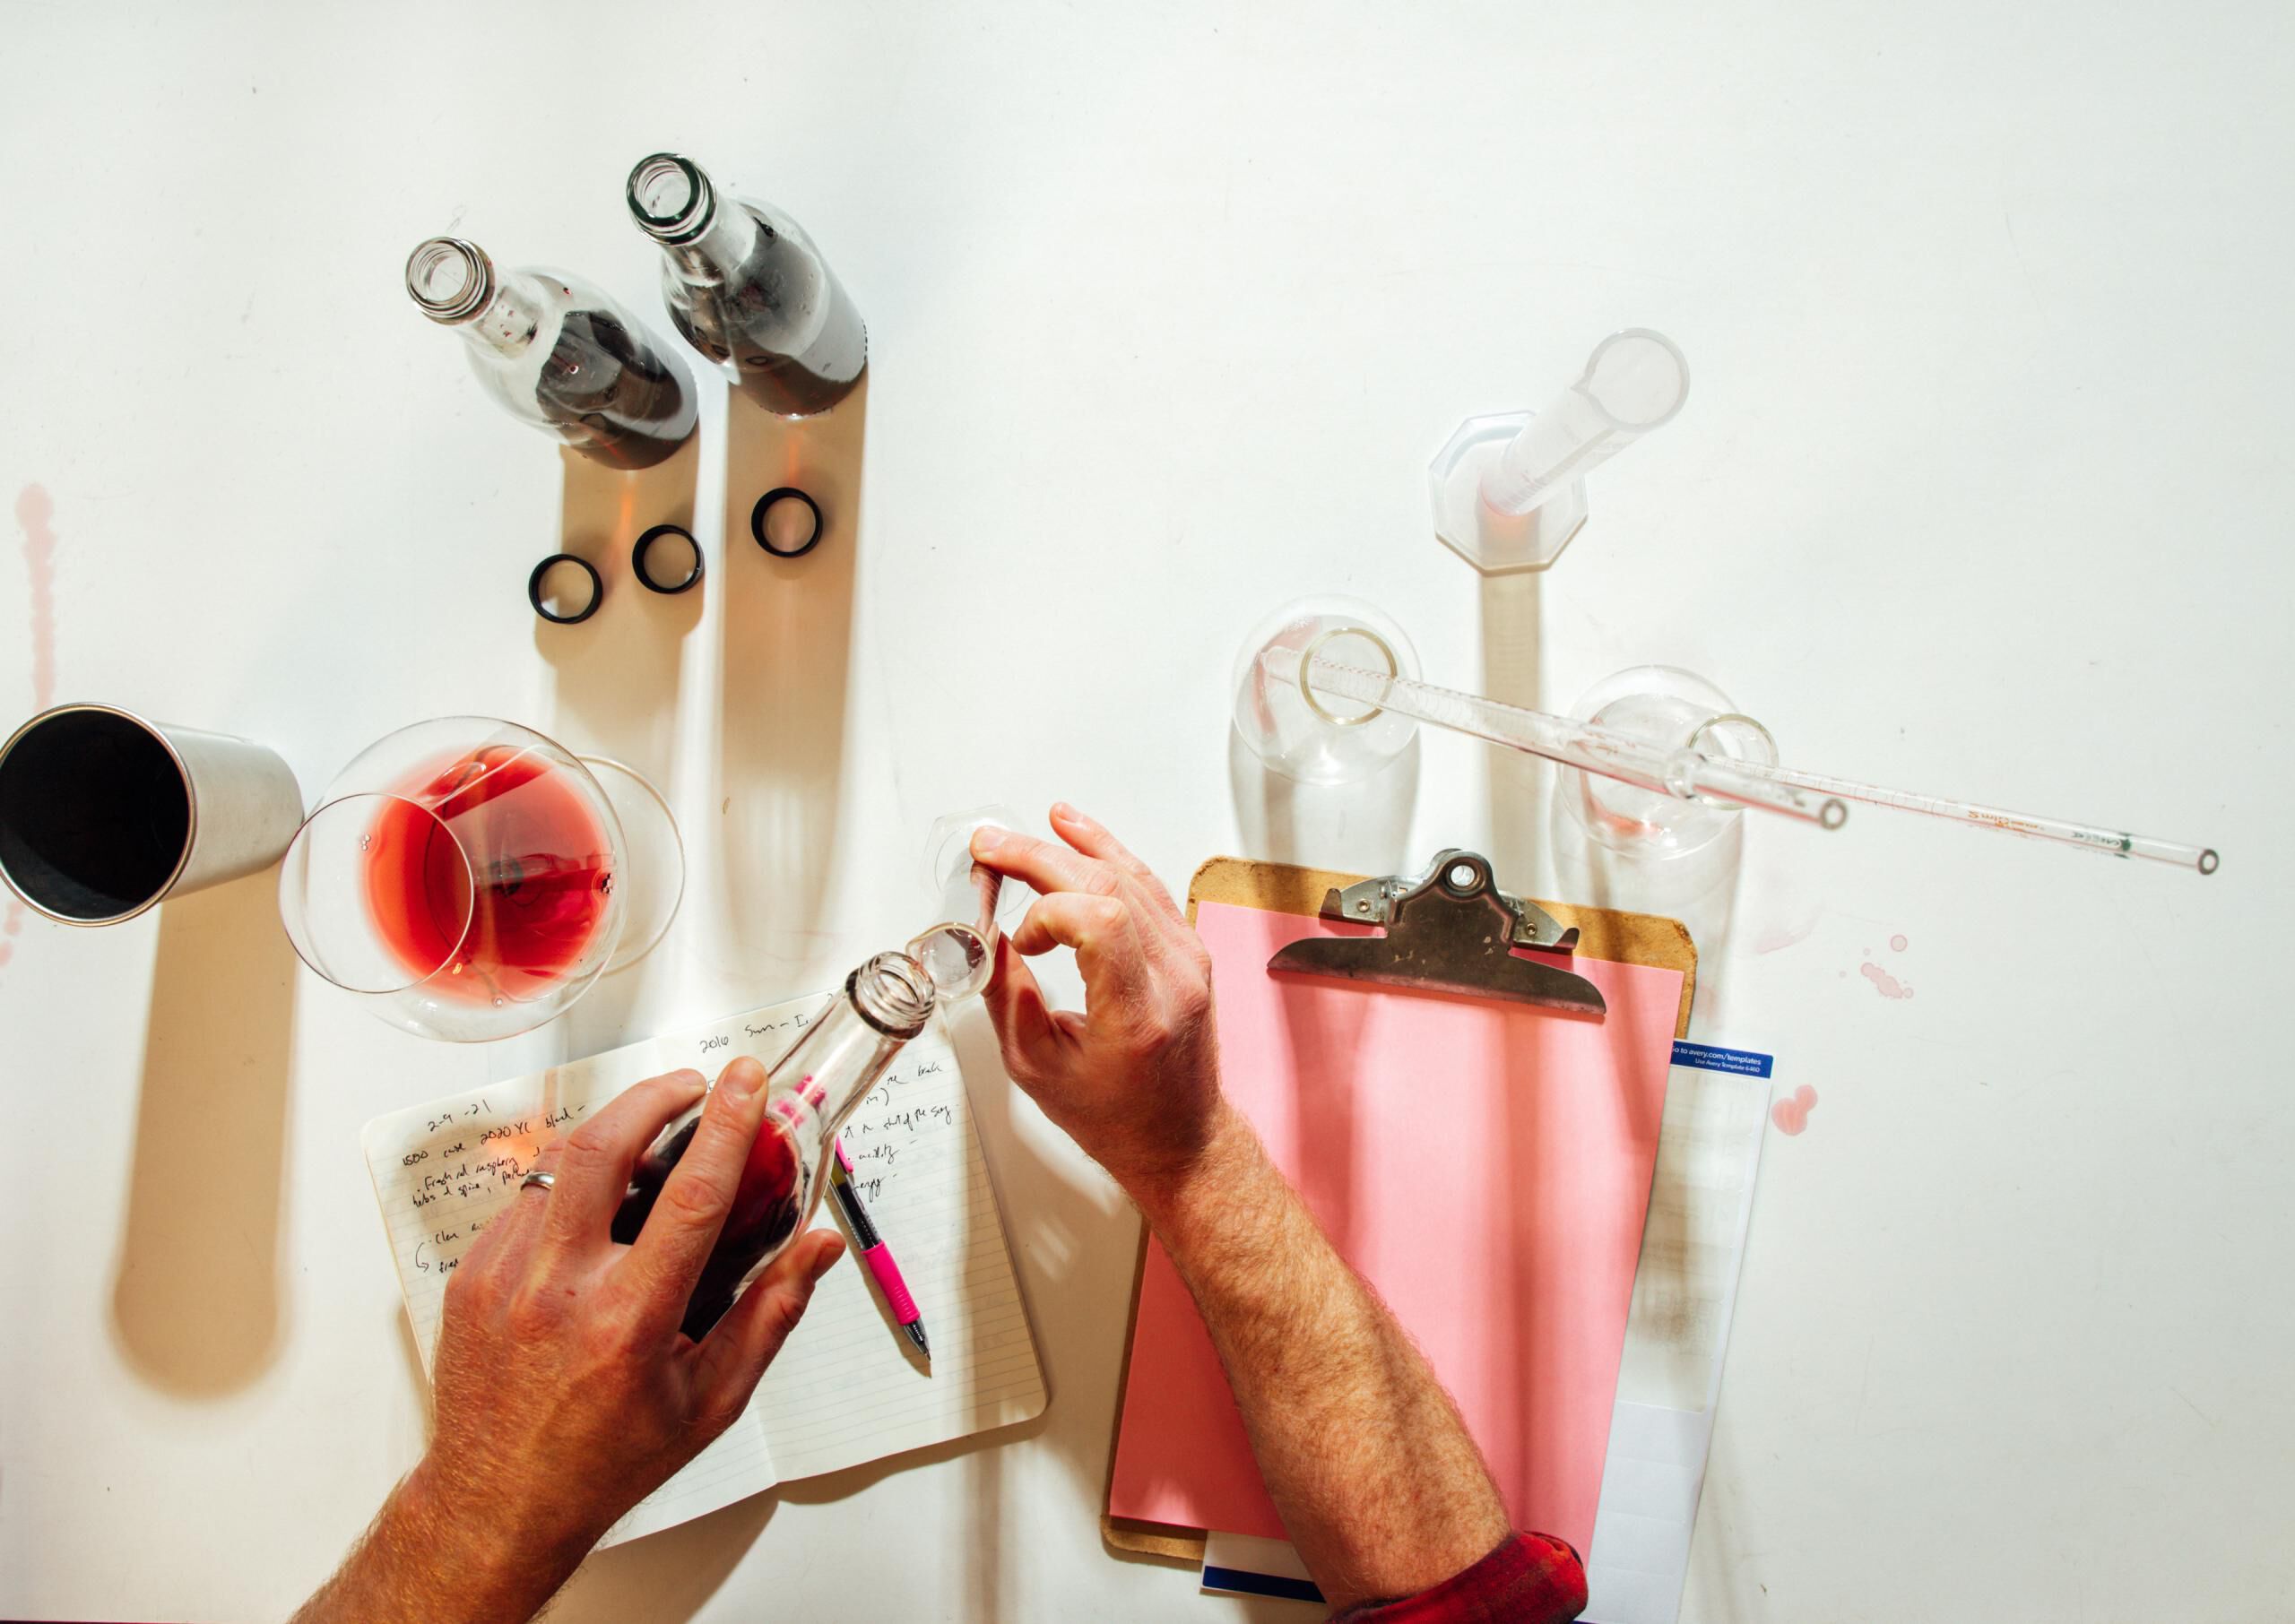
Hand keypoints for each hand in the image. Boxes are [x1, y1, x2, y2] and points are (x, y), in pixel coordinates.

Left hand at [416, 1060, 843, 1598]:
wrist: (496, 1505)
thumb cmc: (607, 1461)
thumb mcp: (711, 1402)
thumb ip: (772, 1314)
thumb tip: (819, 1246)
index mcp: (627, 1322)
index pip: (689, 1196)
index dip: (727, 1126)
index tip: (746, 1082)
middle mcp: (557, 1290)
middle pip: (602, 1146)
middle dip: (652, 1095)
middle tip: (691, 1084)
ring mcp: (503, 1277)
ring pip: (560, 1167)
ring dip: (611, 1137)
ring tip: (650, 1141)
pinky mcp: (471, 1276)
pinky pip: (527, 1204)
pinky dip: (569, 1190)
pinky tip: (597, 1213)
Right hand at [970, 804, 1226, 1196]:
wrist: (1180, 1137)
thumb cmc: (1116, 1116)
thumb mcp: (1038, 1067)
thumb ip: (1007, 995)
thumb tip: (982, 935)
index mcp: (1138, 1015)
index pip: (1101, 922)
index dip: (1047, 913)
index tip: (1020, 937)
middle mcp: (1173, 979)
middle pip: (1109, 887)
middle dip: (1040, 858)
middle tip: (992, 845)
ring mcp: (1189, 960)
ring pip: (1131, 877)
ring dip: (1073, 846)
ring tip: (1029, 828)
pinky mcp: (1189, 950)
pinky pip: (1148, 887)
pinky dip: (1109, 857)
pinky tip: (1079, 835)